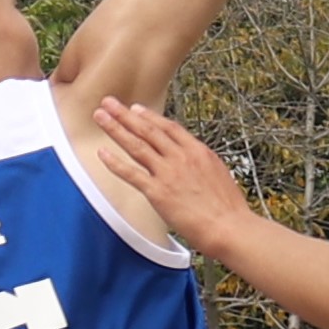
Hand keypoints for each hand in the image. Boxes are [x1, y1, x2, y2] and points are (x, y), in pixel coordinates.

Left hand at [88, 95, 251, 240]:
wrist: (228, 226)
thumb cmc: (228, 207)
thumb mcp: (218, 173)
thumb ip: (200, 163)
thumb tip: (192, 160)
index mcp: (198, 150)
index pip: (169, 127)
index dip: (149, 117)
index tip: (135, 109)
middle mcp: (181, 157)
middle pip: (148, 130)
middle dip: (125, 115)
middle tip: (108, 103)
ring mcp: (168, 173)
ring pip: (137, 146)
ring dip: (116, 129)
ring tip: (100, 117)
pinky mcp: (158, 192)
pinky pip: (131, 174)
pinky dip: (115, 163)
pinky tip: (102, 153)